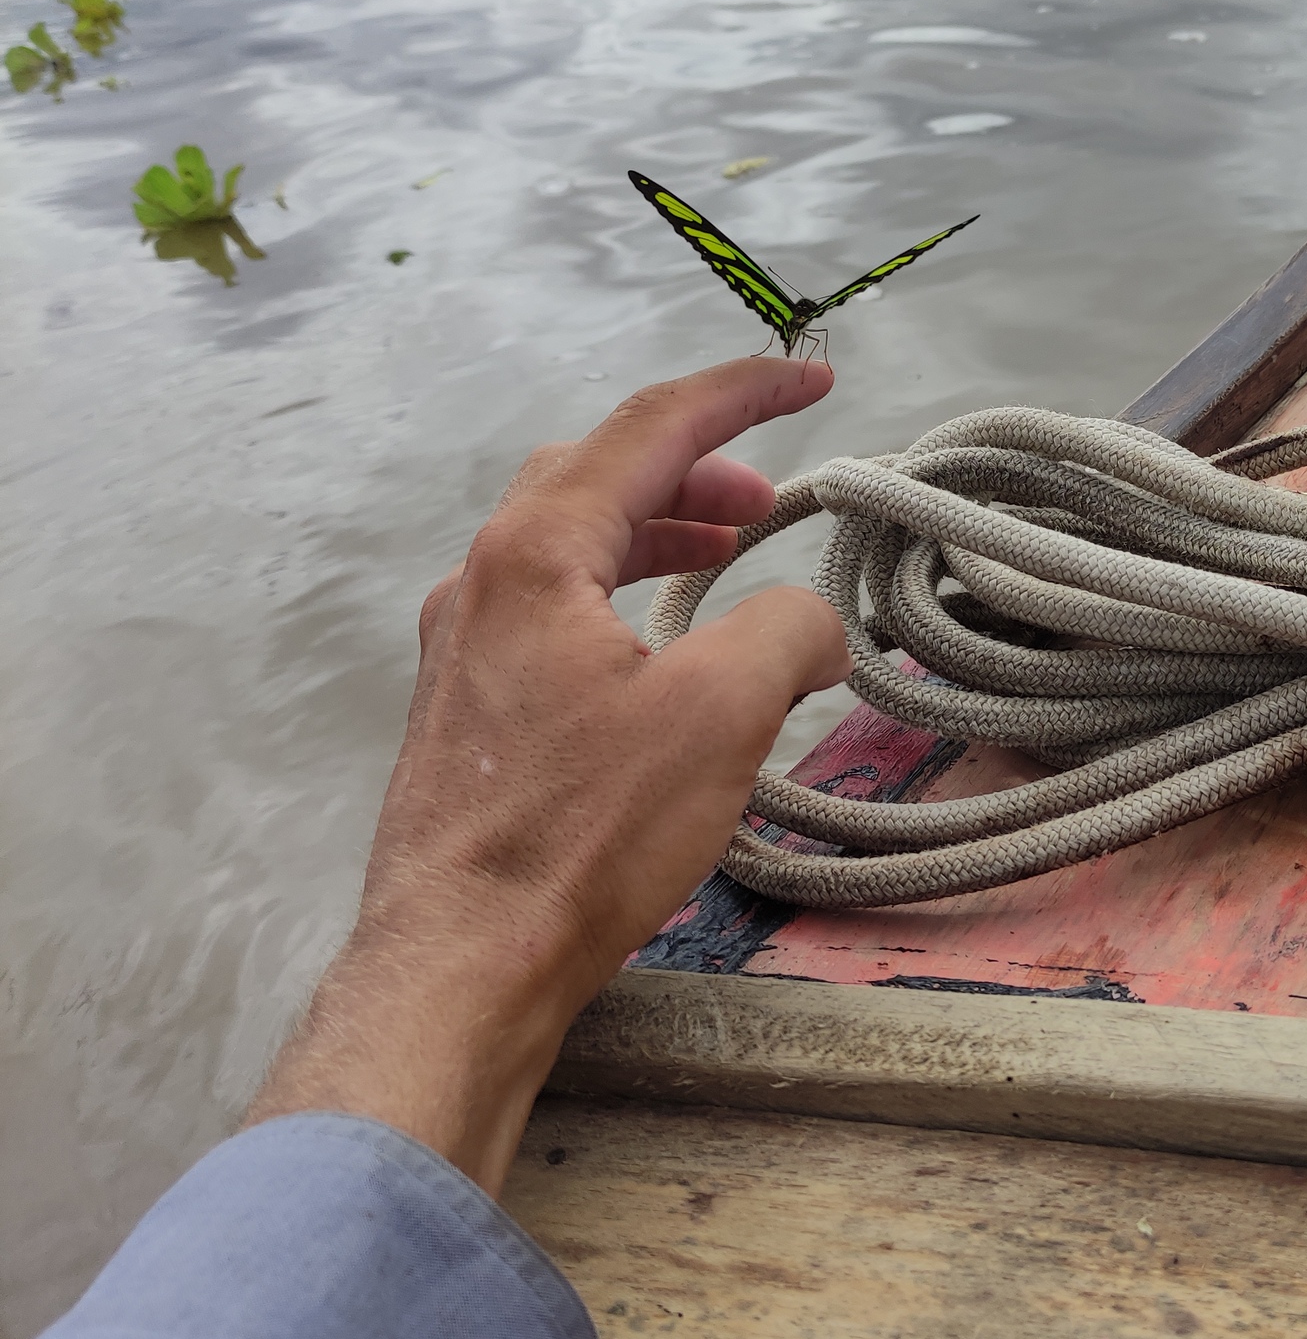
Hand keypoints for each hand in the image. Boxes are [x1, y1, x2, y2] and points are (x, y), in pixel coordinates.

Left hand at [244, 359, 849, 1193]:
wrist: (460, 961)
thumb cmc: (586, 829)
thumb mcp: (719, 715)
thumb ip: (785, 632)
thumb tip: (809, 626)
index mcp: (538, 551)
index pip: (650, 428)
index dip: (743, 393)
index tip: (814, 377)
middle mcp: (485, 578)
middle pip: (598, 474)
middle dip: (696, 468)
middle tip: (771, 501)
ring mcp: (463, 644)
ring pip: (571, 544)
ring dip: (659, 533)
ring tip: (731, 562)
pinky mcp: (465, 707)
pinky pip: (554, 607)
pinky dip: (624, 593)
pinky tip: (665, 652)